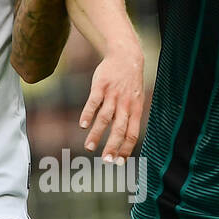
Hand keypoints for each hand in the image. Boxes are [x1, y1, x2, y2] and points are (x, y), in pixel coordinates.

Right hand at [80, 44, 143, 161]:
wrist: (126, 56)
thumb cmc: (130, 84)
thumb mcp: (135, 100)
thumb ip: (129, 118)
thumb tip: (123, 141)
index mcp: (135, 110)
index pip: (132, 133)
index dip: (126, 149)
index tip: (119, 163)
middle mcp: (124, 104)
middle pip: (119, 129)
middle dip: (112, 146)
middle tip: (106, 161)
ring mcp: (112, 95)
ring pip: (105, 118)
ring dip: (97, 134)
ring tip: (89, 147)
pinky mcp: (100, 86)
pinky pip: (94, 102)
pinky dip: (88, 114)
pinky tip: (83, 125)